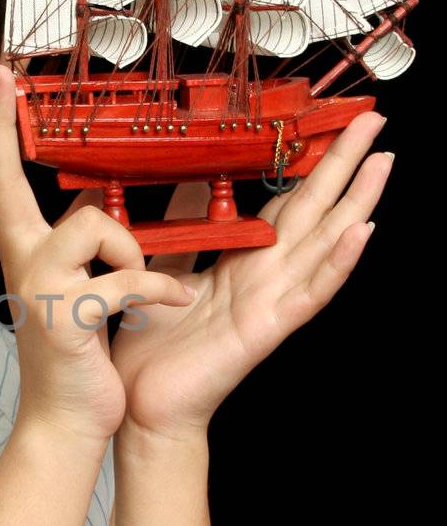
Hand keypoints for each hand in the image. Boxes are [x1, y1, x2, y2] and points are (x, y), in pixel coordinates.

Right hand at [0, 62, 195, 441]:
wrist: (67, 420)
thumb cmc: (75, 354)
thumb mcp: (80, 285)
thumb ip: (86, 240)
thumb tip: (100, 191)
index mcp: (26, 250)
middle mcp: (21, 261)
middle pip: (1, 180)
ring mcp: (39, 288)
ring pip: (94, 224)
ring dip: (131, 253)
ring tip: (135, 289)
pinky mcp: (68, 317)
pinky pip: (129, 281)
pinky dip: (160, 294)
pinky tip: (173, 306)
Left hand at [108, 110, 392, 439]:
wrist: (142, 406)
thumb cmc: (154, 349)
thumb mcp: (164, 268)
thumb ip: (187, 226)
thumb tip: (196, 178)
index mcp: (244, 263)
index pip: (287, 202)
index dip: (310, 164)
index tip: (332, 123)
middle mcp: (267, 278)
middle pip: (316, 211)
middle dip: (346, 166)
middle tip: (374, 119)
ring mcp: (273, 304)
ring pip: (325, 244)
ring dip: (357, 203)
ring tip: (383, 163)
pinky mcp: (268, 331)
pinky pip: (309, 294)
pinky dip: (337, 264)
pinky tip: (360, 234)